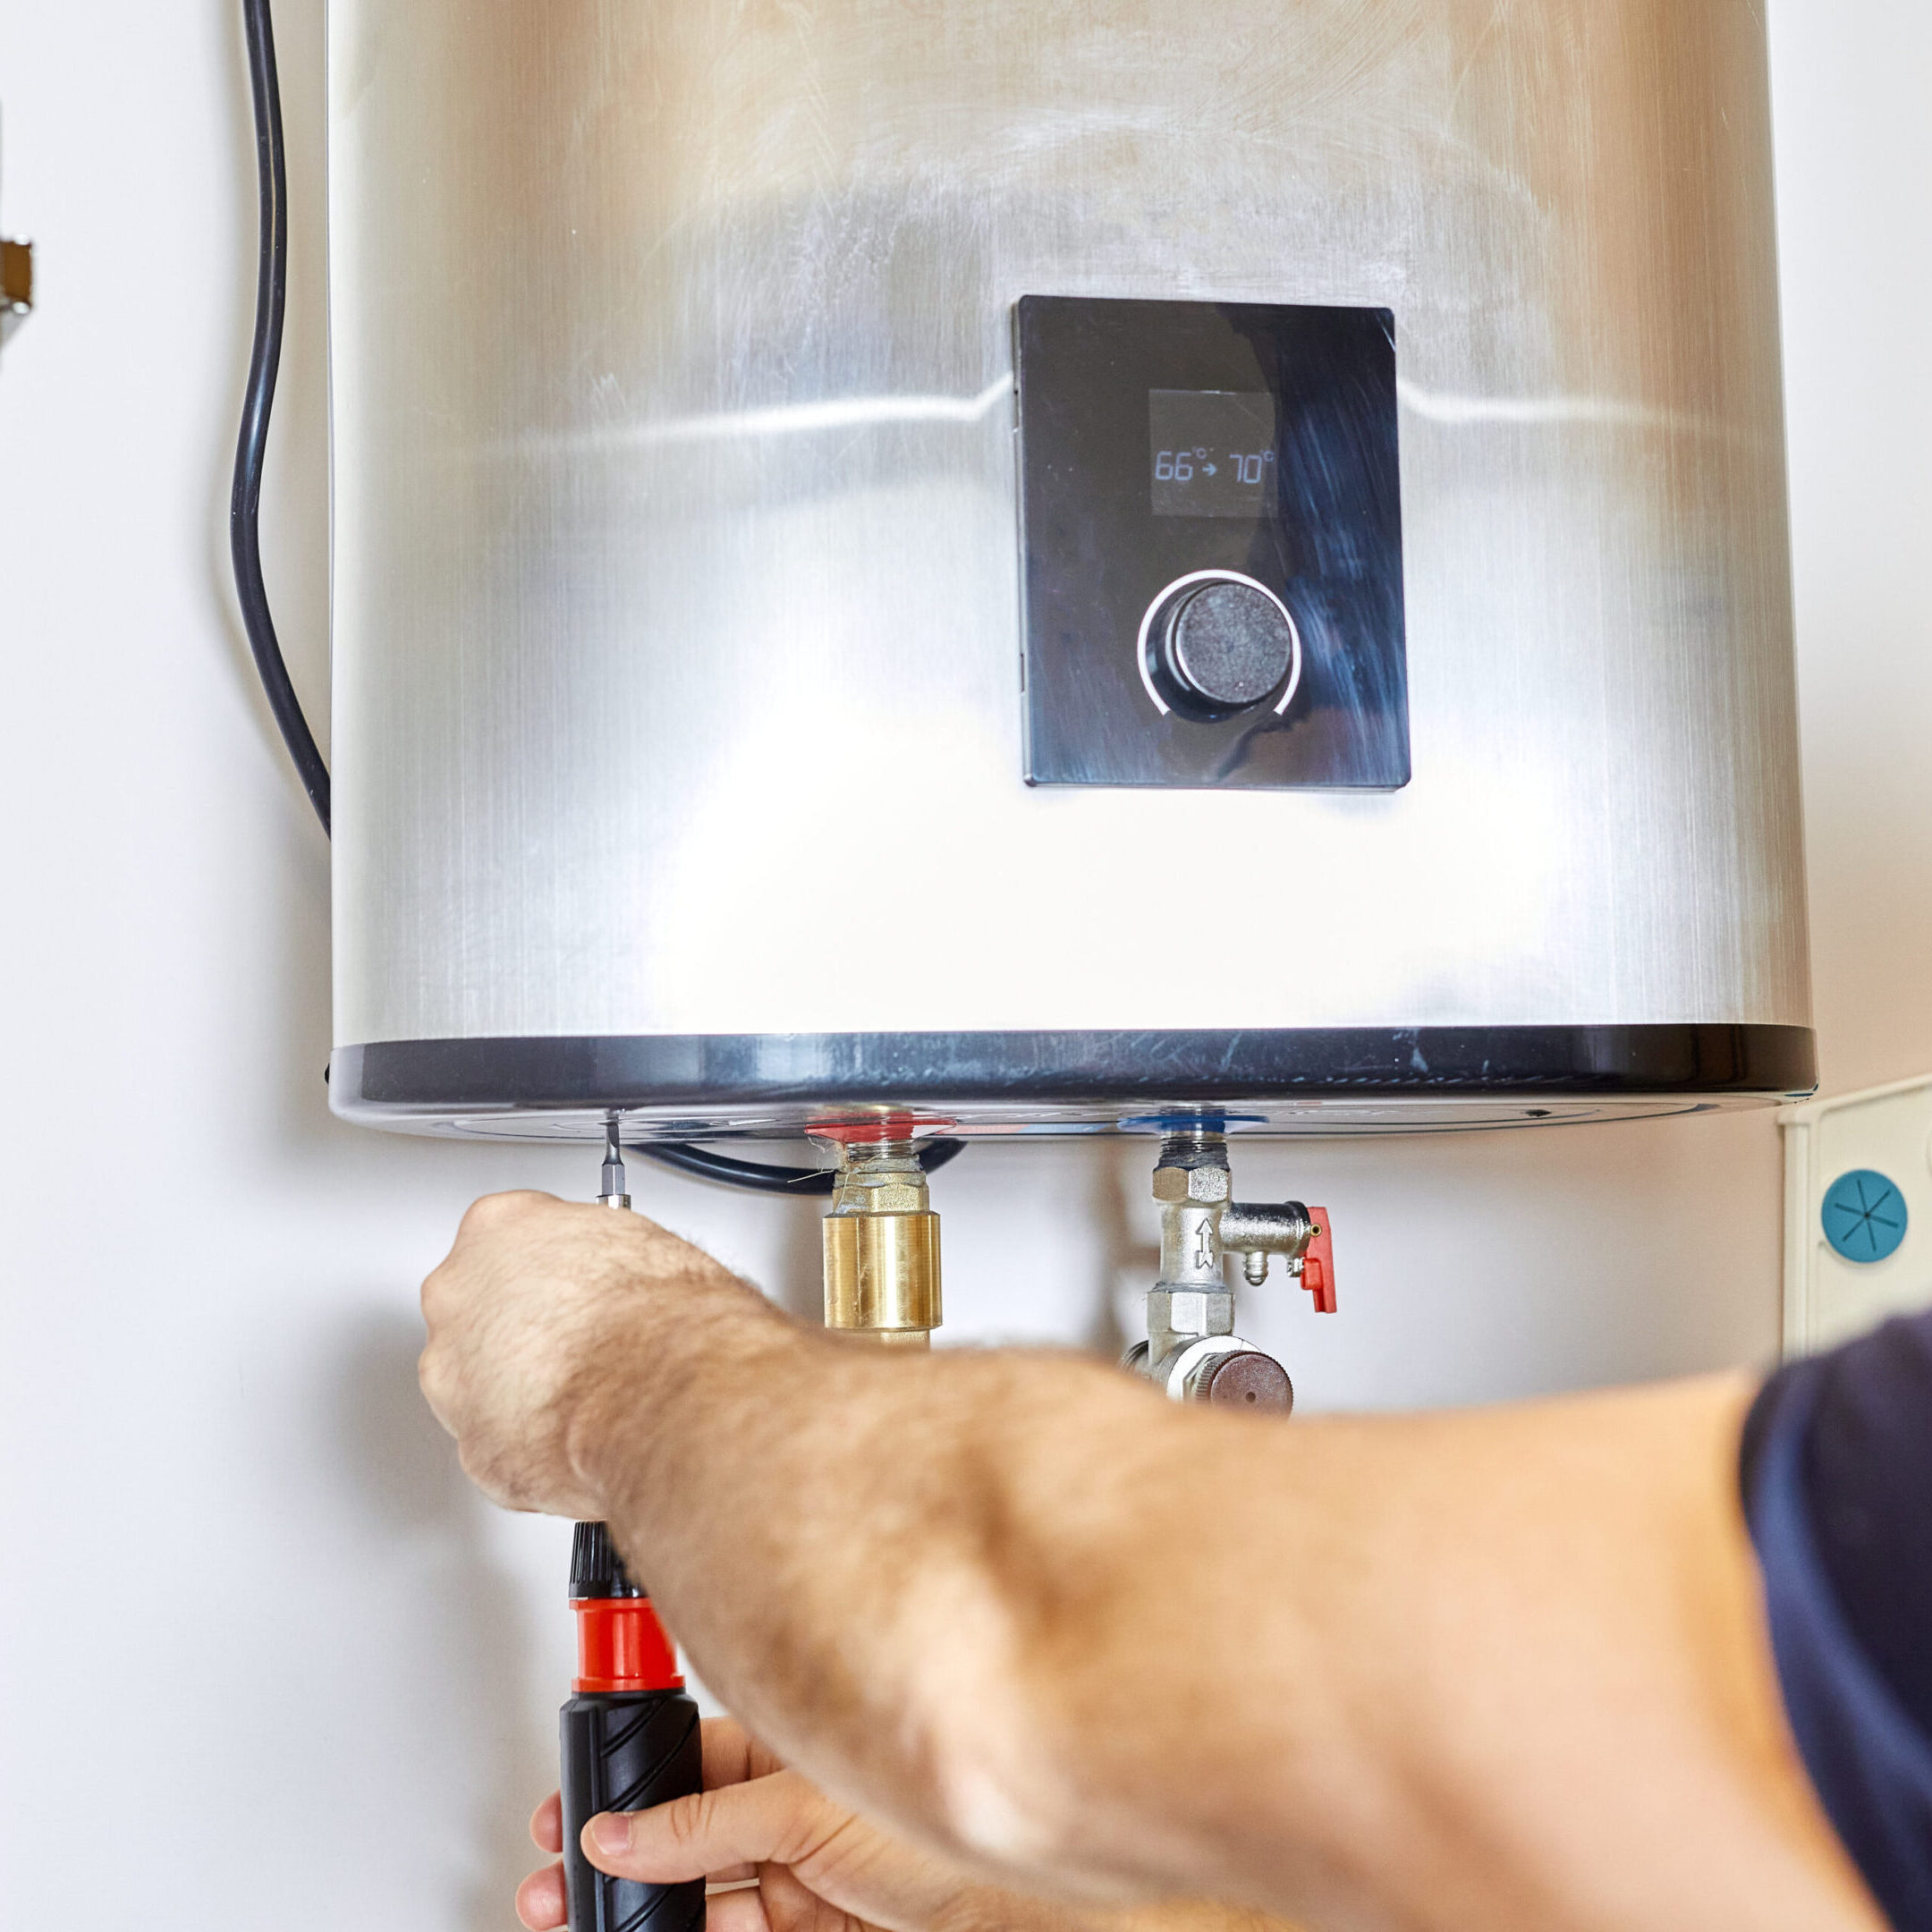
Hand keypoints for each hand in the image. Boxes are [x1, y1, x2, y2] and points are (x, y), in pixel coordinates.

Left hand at [418, 1191, 783, 1516]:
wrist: (659, 1393)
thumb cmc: (655, 1316)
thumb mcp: (636, 1242)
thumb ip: (591, 1254)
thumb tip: (609, 1276)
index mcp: (495, 1228)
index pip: (505, 1237)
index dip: (546, 1267)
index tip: (569, 1282)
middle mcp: (458, 1299)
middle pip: (477, 1310)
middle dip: (520, 1329)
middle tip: (578, 1342)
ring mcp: (454, 1377)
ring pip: (479, 1383)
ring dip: (521, 1391)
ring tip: (587, 1396)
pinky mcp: (472, 1447)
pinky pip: (498, 1445)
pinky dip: (534, 1446)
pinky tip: (579, 1436)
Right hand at [514, 1717, 1027, 1931]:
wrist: (1011, 1913)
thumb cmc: (944, 1830)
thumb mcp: (804, 1812)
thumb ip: (706, 1822)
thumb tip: (618, 1831)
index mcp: (794, 1749)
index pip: (691, 1760)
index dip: (632, 1786)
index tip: (574, 1807)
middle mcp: (793, 1810)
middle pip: (684, 1832)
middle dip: (619, 1854)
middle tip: (558, 1875)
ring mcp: (799, 1876)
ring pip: (697, 1892)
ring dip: (639, 1904)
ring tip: (584, 1914)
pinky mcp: (807, 1929)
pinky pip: (727, 1931)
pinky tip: (649, 1931)